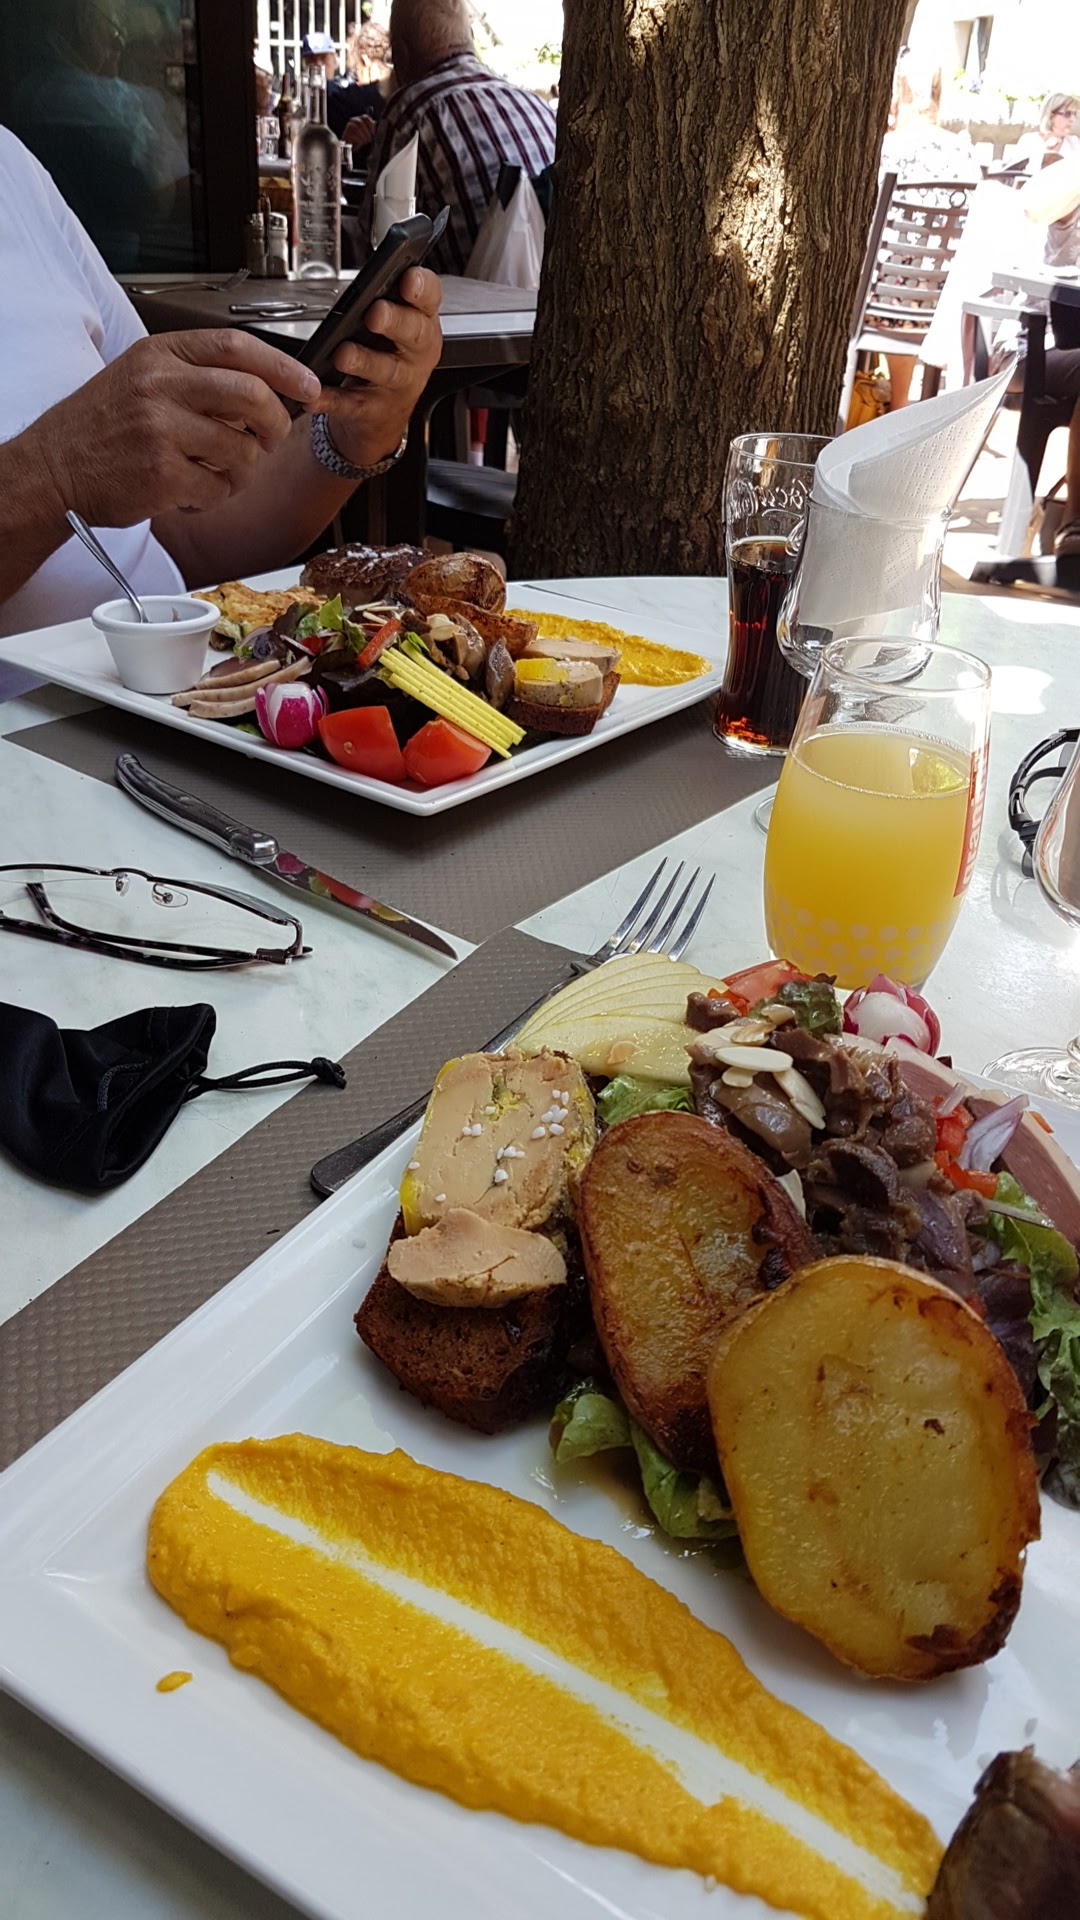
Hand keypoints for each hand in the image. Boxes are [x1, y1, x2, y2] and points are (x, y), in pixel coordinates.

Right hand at [26, 329, 320, 524]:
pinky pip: (219, 488)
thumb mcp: (142, 378)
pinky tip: (192, 492)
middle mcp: (160, 386)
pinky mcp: (161, 474)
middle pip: (252, 396)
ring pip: (242, 451)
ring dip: (243, 471)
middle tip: (269, 440)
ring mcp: (160, 430)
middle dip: (274, 424)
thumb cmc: (102, 427)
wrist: (54, 469)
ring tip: (217, 473)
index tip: (308, 387)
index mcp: (160, 355)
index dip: (283, 368)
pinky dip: (216, 497)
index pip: (237, 347)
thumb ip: (197, 376)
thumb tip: (266, 390)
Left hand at [315, 267, 441, 469]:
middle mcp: (415, 352)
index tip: (408, 279)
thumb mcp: (397, 325)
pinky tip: (314, 393)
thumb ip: (388, 296)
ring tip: (343, 353)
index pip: (430, 297)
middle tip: (375, 313)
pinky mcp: (373, 409)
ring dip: (363, 361)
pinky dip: (332, 399)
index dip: (422, 288)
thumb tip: (371, 267)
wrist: (385, 415)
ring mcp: (397, 383)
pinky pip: (351, 404)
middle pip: (413, 334)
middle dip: (395, 321)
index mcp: (422, 321)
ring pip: (384, 370)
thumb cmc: (388, 355)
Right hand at [341, 114, 375, 148]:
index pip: (365, 117)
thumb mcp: (366, 132)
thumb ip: (370, 126)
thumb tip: (375, 122)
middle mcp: (353, 120)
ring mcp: (348, 126)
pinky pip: (353, 135)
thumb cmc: (359, 138)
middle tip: (369, 139)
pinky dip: (359, 140)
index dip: (371, 125)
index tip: (373, 133)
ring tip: (365, 141)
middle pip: (361, 123)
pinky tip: (360, 143)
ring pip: (356, 128)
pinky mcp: (346, 134)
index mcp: (359, 118)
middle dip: (367, 132)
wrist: (350, 145)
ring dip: (363, 136)